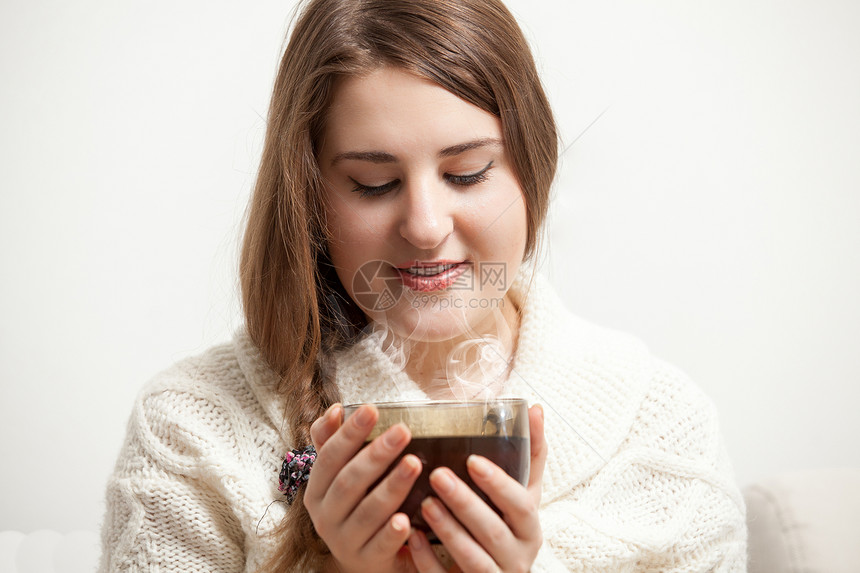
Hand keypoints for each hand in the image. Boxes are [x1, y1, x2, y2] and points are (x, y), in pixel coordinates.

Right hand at [305, 403, 422, 572]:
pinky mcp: (367, 561)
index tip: (371, 409)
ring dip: (391, 486)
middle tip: (403, 430)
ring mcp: (344, 541)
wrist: (363, 561)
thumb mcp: (340, 477)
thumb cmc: (355, 507)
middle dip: (376, 454)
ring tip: (413, 463)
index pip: (329, 457)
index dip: (349, 433)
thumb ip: (333, 443)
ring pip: (367, 512)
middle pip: (349, 482)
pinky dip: (392, 533)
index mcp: (317, 490)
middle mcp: (325, 516)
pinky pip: (380, 546)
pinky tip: (406, 520)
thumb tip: (335, 410)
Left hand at [407, 404, 546, 572]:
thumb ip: (530, 456)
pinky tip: (411, 536)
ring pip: (473, 559)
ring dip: (448, 531)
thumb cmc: (508, 527)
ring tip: (424, 503)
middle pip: (494, 532)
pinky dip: (428, 561)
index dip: (499, 484)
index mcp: (530, 528)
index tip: (472, 460)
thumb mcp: (523, 495)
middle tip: (438, 476)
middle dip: (466, 504)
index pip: (521, 505)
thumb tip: (535, 408)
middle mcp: (518, 557)